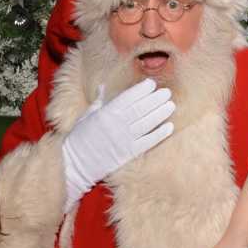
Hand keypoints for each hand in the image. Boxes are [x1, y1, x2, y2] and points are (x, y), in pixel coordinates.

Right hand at [61, 79, 174, 211]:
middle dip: (155, 99)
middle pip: (140, 109)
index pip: (128, 98)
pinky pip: (147, 142)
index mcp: (105, 113)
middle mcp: (116, 125)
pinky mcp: (128, 153)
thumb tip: (103, 86)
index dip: (141, 90)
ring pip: (147, 124)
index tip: (151, 84)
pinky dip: (159, 134)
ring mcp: (124, 139)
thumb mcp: (87, 116)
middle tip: (166, 92)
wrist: (76, 163)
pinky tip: (169, 127)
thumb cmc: (80, 137)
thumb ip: (99, 101)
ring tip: (171, 105)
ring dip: (160, 114)